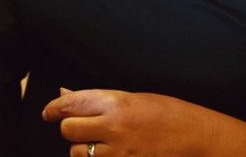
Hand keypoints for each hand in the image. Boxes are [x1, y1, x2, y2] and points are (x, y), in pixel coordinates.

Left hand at [42, 88, 215, 155]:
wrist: (197, 138)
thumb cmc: (169, 113)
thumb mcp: (133, 98)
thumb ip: (97, 99)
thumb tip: (66, 95)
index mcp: (115, 103)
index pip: (70, 104)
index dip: (53, 108)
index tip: (48, 112)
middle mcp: (113, 127)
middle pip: (68, 130)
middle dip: (69, 128)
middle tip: (77, 127)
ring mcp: (118, 152)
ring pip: (77, 153)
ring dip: (80, 148)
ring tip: (97, 143)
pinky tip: (105, 154)